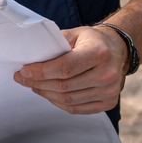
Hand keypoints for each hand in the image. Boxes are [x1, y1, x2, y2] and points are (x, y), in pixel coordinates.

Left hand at [13, 26, 129, 114]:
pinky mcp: (109, 102)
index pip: (65, 68)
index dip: (42, 72)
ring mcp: (110, 91)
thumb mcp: (75, 34)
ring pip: (68, 100)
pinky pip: (77, 108)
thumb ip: (54, 45)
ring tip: (34, 86)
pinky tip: (49, 94)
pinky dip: (59, 103)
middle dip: (39, 84)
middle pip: (65, 86)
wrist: (118, 49)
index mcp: (99, 53)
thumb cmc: (93, 41)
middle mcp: (108, 73)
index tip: (24, 72)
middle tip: (23, 79)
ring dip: (46, 94)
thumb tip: (30, 59)